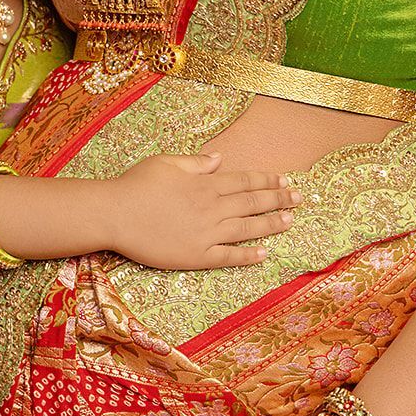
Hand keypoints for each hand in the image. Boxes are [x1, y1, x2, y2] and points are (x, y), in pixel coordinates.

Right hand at [106, 154, 299, 269]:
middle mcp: (212, 207)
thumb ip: (196, 162)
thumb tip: (220, 159)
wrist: (115, 214)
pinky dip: (248, 254)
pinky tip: (264, 253)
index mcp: (205, 184)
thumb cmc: (136, 185)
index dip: (268, 180)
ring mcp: (206, 233)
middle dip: (279, 199)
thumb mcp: (166, 162)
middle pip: (253, 202)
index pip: (245, 180)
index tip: (285, 180)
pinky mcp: (197, 256)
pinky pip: (229, 256)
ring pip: (247, 228)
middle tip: (300, 198)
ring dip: (272, 224)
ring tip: (290, 221)